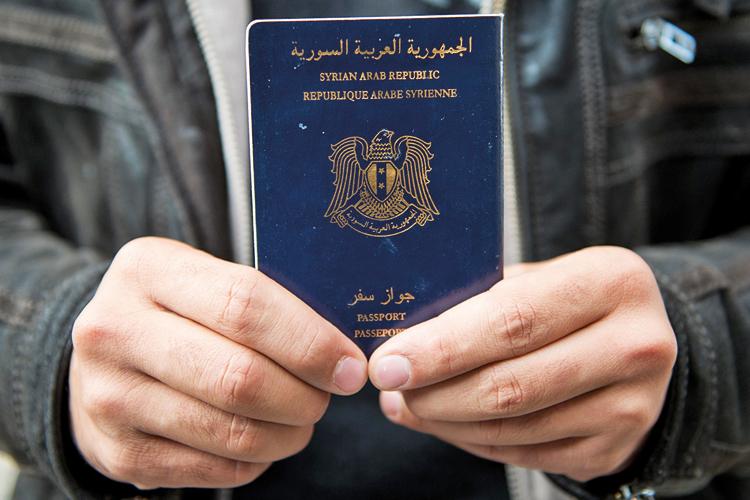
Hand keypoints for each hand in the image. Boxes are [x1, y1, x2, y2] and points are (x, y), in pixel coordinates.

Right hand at [70, 237, 366, 488]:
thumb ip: (263, 301)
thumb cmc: (177, 311)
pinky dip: (255, 460)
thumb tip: (343, 349)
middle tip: (329, 397)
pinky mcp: (117, 452)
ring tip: (302, 419)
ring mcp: (108, 396)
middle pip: (239, 377)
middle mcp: (115, 330)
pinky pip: (214, 469)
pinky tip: (263, 440)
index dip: (310, 342)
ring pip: (231, 431)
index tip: (349, 366)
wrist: (100, 355)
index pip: (245, 305)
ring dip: (287, 433)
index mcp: (149, 269)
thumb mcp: (204, 278)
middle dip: (305, 396)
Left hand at [369, 247, 676, 481]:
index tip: (388, 361)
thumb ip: (478, 302)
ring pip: (513, 426)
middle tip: (389, 384)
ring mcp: (633, 405)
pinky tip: (442, 421)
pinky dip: (472, 440)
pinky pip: (525, 452)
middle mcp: (636, 345)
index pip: (513, 321)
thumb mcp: (536, 278)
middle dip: (434, 390)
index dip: (442, 347)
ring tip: (407, 401)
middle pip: (511, 383)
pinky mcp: (616, 447)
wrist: (635, 343)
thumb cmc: (566, 301)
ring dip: (446, 419)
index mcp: (612, 282)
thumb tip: (399, 340)